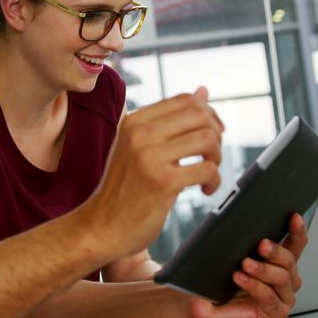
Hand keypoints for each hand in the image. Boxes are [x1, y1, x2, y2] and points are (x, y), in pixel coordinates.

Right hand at [79, 87, 224, 261]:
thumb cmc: (124, 188)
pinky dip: (214, 180)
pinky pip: (207, 169)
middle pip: (200, 115)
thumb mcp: (140, 147)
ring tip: (207, 171)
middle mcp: (140, 133)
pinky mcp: (162, 182)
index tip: (212, 133)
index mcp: (134, 121)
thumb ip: (170, 120)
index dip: (208, 113)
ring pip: (208, 139)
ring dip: (216, 157)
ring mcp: (150, 157)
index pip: (185, 100)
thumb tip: (204, 91)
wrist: (101, 226)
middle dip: (216, 134)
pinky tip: (204, 189)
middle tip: (210, 155)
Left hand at [189, 213, 308, 317]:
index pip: (295, 243)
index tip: (294, 217)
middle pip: (290, 260)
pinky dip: (255, 286)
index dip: (297, 230)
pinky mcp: (275, 312)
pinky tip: (241, 278)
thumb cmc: (218, 279)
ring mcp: (282, 296)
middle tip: (262, 244)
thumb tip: (246, 223)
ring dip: (263, 269)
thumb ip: (244, 240)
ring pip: (282, 278)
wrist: (203, 303)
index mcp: (279, 261)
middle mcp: (285, 278)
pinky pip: (269, 297)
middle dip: (276, 250)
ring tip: (245, 263)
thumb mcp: (231, 254)